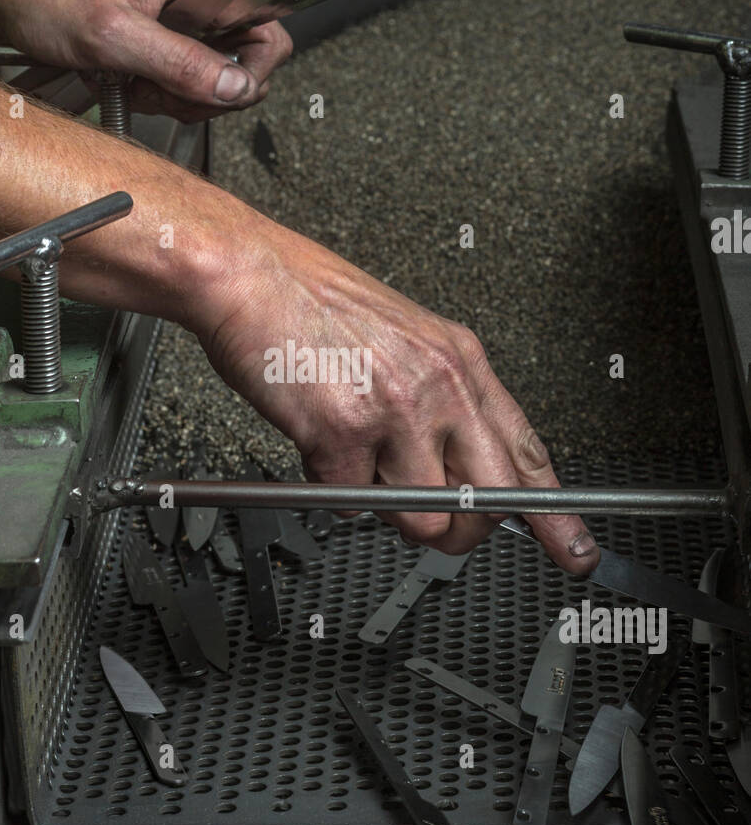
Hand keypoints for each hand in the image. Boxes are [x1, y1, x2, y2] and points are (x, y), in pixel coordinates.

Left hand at [0, 0, 292, 121]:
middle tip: (162, 94)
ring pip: (211, 81)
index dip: (253, 71)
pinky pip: (179, 82)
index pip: (269, 30)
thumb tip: (236, 88)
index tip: (220, 94)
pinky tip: (124, 85)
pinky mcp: (159, 41)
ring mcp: (180, 21)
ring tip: (132, 86)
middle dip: (205, 94)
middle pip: (243, 65)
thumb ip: (182, 63)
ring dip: (174, 98)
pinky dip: (155, 95)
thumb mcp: (115, 35)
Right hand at [199, 217, 599, 573]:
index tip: (575, 548)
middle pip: (488, 501)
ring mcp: (396, 410)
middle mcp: (441, 385)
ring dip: (387, 508)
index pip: (527, 449)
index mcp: (461, 361)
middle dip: (463, 531)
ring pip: (423, 517)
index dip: (555, 510)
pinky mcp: (343, 433)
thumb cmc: (313, 303)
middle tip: (433, 524)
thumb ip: (440, 398)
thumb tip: (453, 463)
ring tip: (357, 463)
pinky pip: (352, 503)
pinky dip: (330, 488)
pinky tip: (317, 445)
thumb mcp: (406, 337)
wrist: (250, 276)